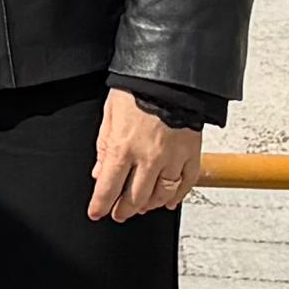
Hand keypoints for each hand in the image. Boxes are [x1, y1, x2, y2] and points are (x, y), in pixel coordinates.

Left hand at [87, 87, 206, 223]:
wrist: (170, 75)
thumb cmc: (137, 89)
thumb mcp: (110, 114)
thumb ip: (104, 146)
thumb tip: (99, 172)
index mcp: (122, 147)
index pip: (108, 187)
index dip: (100, 205)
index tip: (97, 212)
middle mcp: (148, 158)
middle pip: (134, 198)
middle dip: (123, 210)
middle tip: (118, 213)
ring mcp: (172, 158)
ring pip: (161, 195)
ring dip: (149, 205)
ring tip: (141, 207)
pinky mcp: (191, 154)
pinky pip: (186, 184)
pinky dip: (177, 196)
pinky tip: (169, 200)